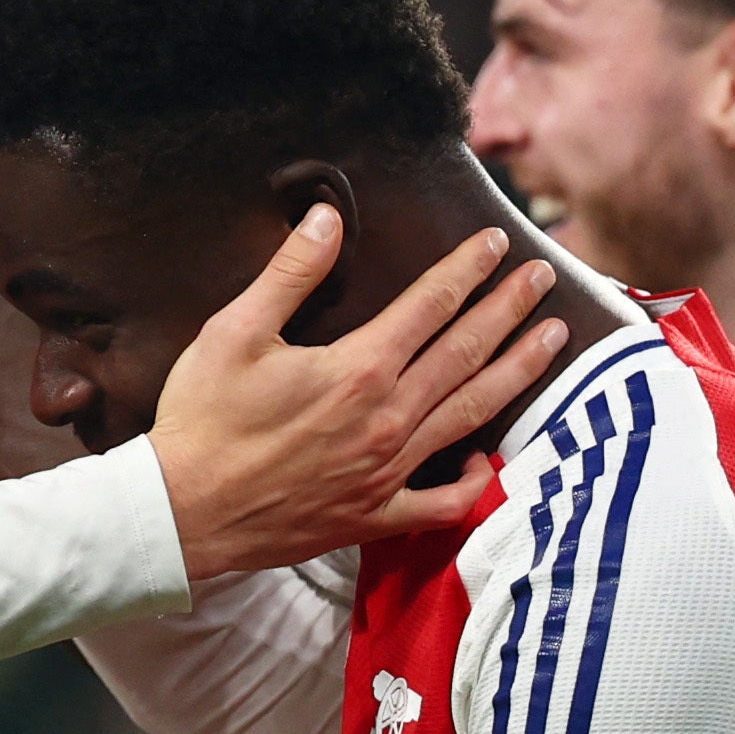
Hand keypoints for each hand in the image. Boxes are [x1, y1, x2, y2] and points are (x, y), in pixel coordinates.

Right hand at [155, 209, 567, 580]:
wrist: (182, 514)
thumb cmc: (202, 420)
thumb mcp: (234, 331)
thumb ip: (290, 273)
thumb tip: (327, 218)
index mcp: (358, 370)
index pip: (431, 305)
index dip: (466, 269)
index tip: (495, 243)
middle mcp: (386, 420)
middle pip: (466, 353)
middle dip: (510, 310)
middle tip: (543, 279)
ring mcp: (386, 472)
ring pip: (470, 415)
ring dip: (517, 373)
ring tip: (552, 342)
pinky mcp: (374, 515)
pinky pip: (440, 502)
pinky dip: (472, 483)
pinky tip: (490, 461)